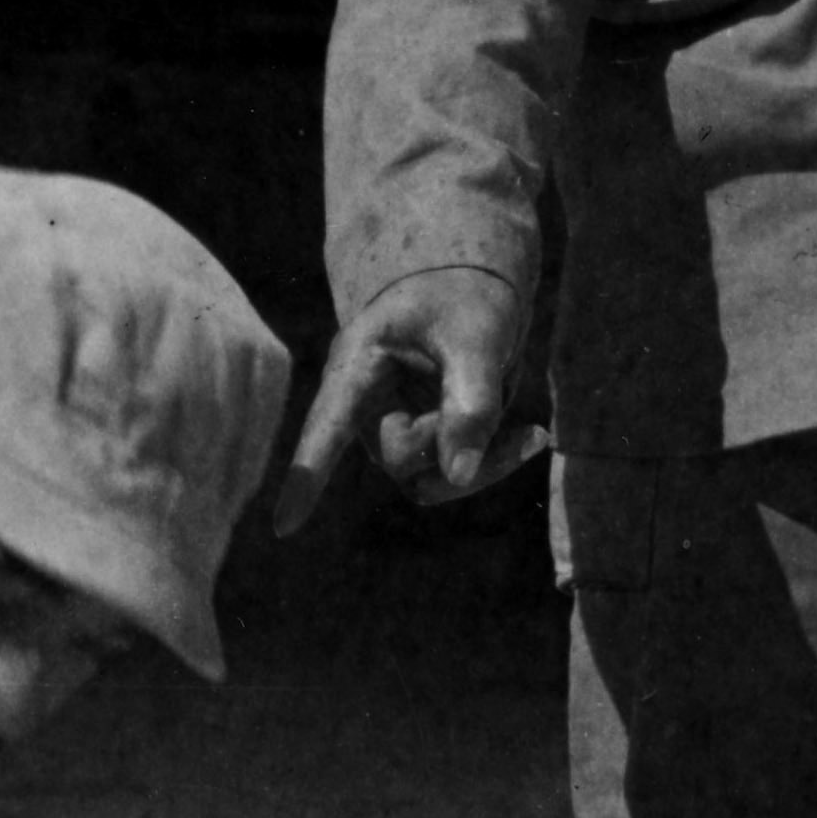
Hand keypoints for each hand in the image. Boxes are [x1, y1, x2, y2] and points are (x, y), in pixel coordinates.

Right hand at [277, 262, 544, 534]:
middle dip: (456, 440)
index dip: (308, 473)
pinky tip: (531, 436)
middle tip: (500, 402)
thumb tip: (459, 476)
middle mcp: (368, 406)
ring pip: (429, 479)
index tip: (284, 526)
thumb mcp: (475, 333)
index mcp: (357, 365)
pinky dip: (494, 462)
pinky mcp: (426, 443)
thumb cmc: (463, 296)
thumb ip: (471, 399)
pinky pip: (453, 476)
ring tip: (532, 432)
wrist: (475, 291)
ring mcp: (395, 429)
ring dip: (482, 463)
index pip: (328, 424)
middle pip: (401, 459)